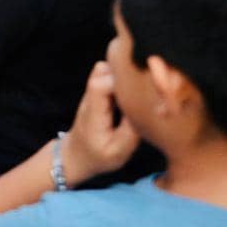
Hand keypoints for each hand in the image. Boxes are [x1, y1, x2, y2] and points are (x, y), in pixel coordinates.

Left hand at [61, 62, 141, 185]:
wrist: (76, 154)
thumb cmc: (98, 156)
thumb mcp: (118, 152)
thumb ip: (131, 131)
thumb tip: (147, 108)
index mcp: (93, 113)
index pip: (100, 85)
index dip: (121, 80)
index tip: (144, 86)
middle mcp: (91, 97)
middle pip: (105, 71)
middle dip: (127, 72)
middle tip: (150, 84)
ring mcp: (93, 93)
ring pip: (108, 70)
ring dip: (126, 74)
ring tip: (146, 85)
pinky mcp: (99, 92)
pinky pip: (111, 76)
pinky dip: (124, 78)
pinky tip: (138, 88)